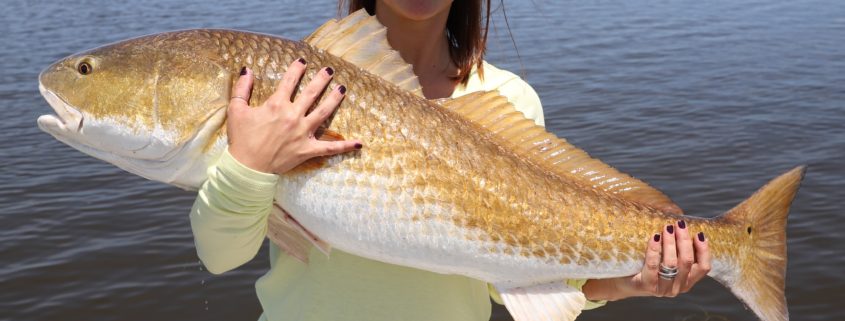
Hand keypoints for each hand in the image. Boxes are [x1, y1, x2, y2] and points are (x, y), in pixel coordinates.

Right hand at [226, 59, 361, 173]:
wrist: (247, 167)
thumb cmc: (241, 139)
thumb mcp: (236, 110)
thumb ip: (242, 89)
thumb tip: (247, 70)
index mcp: (277, 105)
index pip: (289, 81)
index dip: (297, 69)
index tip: (303, 61)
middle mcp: (293, 116)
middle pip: (311, 93)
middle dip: (321, 79)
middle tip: (329, 70)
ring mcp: (303, 132)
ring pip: (324, 112)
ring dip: (334, 99)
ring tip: (342, 89)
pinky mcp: (308, 149)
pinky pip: (330, 148)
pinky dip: (345, 146)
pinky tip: (359, 143)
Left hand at [582, 220, 710, 300]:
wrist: (623, 282)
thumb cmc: (647, 266)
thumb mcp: (666, 259)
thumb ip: (677, 248)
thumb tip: (681, 224)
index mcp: (687, 281)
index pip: (704, 268)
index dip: (704, 250)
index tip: (699, 234)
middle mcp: (678, 288)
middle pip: (687, 262)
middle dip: (684, 240)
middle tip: (679, 224)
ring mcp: (663, 289)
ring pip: (672, 263)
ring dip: (670, 243)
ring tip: (667, 228)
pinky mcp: (648, 286)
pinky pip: (653, 265)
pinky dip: (655, 249)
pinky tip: (654, 237)